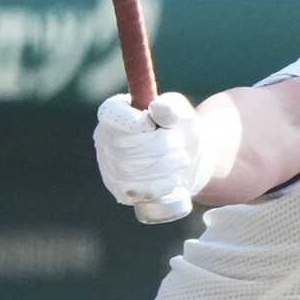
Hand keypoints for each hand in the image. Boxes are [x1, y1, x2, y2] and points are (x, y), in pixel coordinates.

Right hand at [94, 92, 215, 208]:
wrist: (193, 160)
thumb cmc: (182, 130)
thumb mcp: (183, 115)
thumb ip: (173, 109)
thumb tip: (157, 107)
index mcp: (116, 113)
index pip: (110, 113)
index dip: (132, 121)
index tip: (152, 124)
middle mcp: (106, 140)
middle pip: (125, 145)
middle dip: (161, 144)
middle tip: (179, 141)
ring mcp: (110, 168)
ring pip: (133, 170)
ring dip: (167, 164)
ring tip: (181, 158)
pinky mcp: (122, 192)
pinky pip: (140, 190)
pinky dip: (164, 184)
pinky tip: (175, 178)